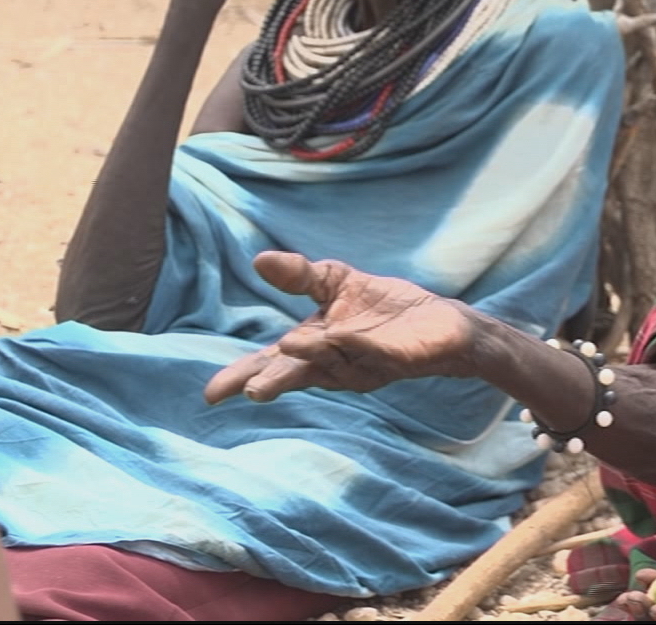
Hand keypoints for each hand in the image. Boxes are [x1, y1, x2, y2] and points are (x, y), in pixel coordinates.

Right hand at [204, 251, 479, 403]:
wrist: (442, 322)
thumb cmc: (386, 310)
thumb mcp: (338, 283)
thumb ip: (300, 276)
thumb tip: (258, 260)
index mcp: (316, 348)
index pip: (273, 364)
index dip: (244, 376)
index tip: (213, 394)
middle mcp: (335, 362)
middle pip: (297, 374)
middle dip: (273, 380)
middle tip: (247, 390)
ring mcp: (365, 362)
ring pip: (332, 362)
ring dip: (311, 355)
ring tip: (288, 346)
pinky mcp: (397, 357)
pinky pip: (373, 351)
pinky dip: (356, 344)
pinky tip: (340, 335)